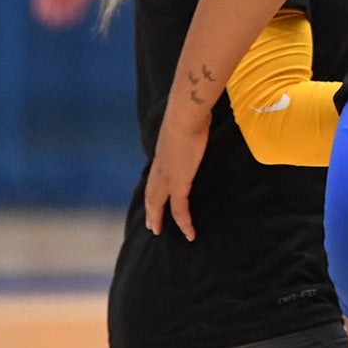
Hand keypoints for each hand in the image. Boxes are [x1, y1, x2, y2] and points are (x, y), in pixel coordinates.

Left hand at [144, 107, 209, 242]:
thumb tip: (197, 123)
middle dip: (151, 210)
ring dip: (157, 218)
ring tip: (158, 231)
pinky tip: (189, 233)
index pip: (154, 178)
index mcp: (162, 155)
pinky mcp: (178, 184)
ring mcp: (167, 177)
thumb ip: (187, 129)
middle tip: (151, 225)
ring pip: (158, 204)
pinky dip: (184, 222)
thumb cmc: (189, 114)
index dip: (153, 191)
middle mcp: (160, 168)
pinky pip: (180, 209)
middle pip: (151, 195)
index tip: (153, 200)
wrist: (185, 116)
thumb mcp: (186, 124)